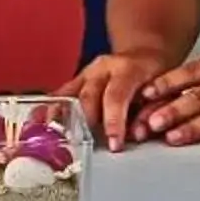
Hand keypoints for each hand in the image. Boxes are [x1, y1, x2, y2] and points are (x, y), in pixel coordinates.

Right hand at [58, 49, 178, 151]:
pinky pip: (62, 93)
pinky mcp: (78, 79)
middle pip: (89, 95)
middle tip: (85, 146)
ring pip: (71, 93)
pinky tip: (36, 121)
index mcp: (128, 68)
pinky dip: (50, 107)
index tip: (114, 144)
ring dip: (61, 116)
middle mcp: (104, 67)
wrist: (145, 54)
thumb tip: (136, 135)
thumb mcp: (163, 92)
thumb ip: (150, 113)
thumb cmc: (155, 78)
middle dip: (87, 123)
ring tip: (52, 135)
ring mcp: (88, 72)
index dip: (114, 121)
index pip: (116, 95)